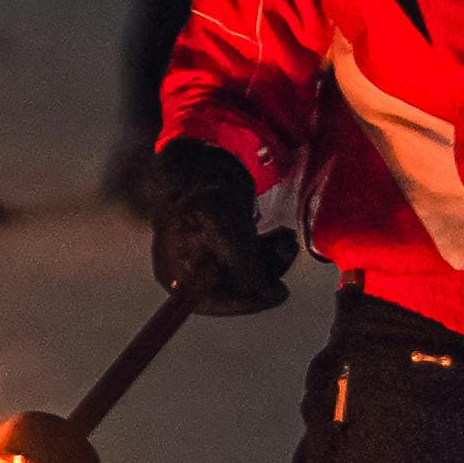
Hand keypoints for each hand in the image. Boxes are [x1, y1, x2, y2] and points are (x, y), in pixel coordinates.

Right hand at [138, 139, 292, 315]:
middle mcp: (185, 272)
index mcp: (176, 272)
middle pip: (231, 290)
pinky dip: (264, 251)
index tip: (279, 292)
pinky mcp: (217, 247)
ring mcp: (201, 259)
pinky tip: (277, 237)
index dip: (248, 300)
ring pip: (243, 274)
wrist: (196, 160)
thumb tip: (269, 295)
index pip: (213, 302)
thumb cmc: (203, 189)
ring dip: (270, 260)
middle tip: (288, 250)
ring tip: (286, 238)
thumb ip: (243, 264)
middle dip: (265, 273)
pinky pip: (245, 260)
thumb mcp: (224, 227)